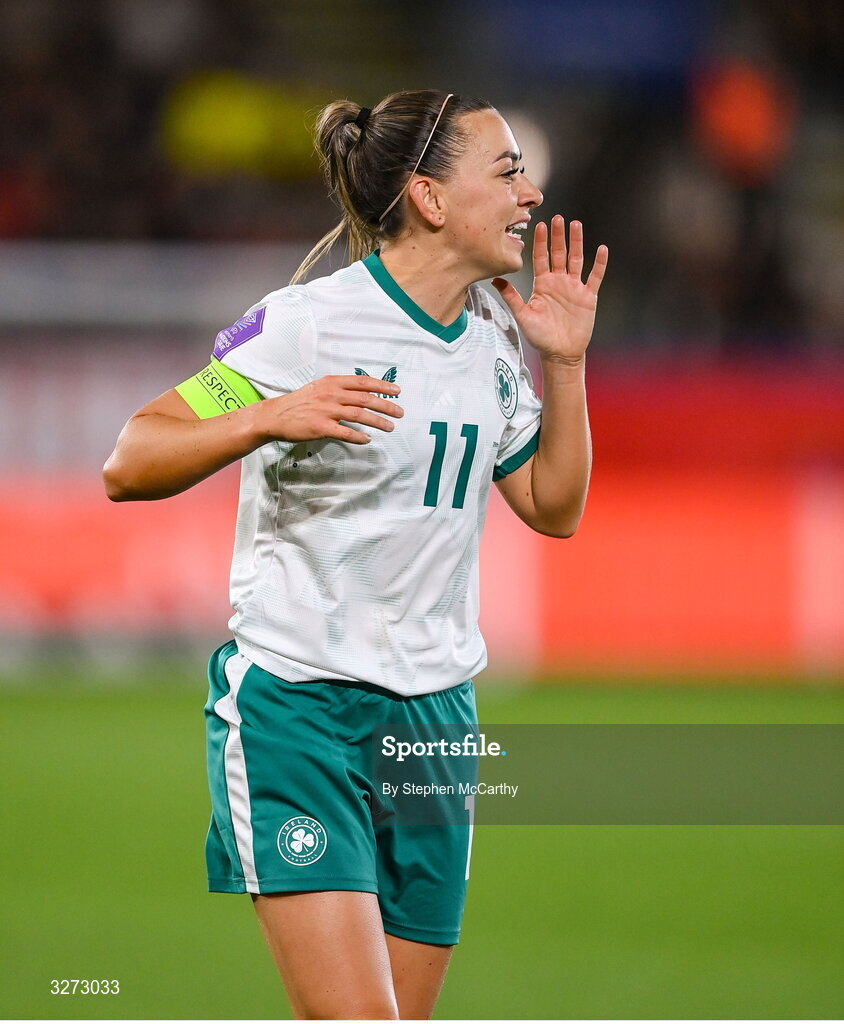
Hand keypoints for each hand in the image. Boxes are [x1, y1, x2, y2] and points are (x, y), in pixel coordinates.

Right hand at [253, 375, 402, 444]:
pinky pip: (345, 433)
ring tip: (390, 427)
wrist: (276, 415)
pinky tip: (368, 439)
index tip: (397, 391)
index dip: (382, 385)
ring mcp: (326, 411)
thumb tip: (362, 393)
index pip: (363, 382)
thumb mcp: (320, 388)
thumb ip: (340, 389)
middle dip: (386, 405)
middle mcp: (331, 394)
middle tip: (400, 412)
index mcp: (332, 382)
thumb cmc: (300, 403)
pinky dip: (358, 437)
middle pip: (365, 399)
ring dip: (377, 421)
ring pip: (359, 415)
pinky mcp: (320, 427)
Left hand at [492, 216, 607, 363]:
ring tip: (576, 224)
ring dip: (576, 242)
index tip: (540, 225)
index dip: (541, 242)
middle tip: (558, 218)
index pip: (541, 257)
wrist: (559, 353)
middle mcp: (558, 282)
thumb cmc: (540, 336)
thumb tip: (495, 279)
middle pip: (559, 253)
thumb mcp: (523, 315)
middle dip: (558, 236)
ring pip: (576, 259)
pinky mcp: (588, 296)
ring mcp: (574, 288)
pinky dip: (599, 263)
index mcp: (542, 284)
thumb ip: (512, 297)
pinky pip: (595, 277)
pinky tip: (601, 249)